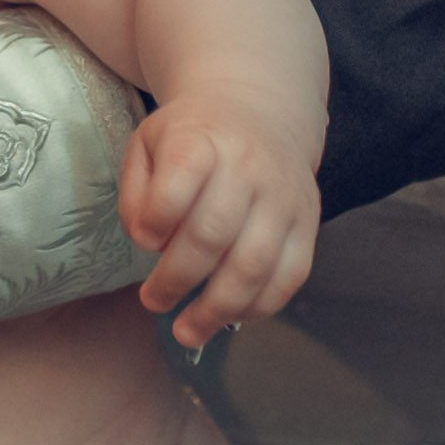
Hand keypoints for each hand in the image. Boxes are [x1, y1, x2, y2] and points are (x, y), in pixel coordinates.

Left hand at [120, 87, 321, 349]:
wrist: (260, 113)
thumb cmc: (191, 138)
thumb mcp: (149, 143)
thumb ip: (136, 191)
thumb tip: (146, 241)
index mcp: (202, 140)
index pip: (182, 175)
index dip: (159, 213)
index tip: (142, 241)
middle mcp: (249, 168)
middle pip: (214, 232)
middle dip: (178, 277)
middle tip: (153, 301)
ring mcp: (284, 199)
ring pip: (255, 264)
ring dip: (217, 308)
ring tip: (187, 331)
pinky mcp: (308, 225)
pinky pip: (289, 277)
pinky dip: (258, 307)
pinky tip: (227, 318)